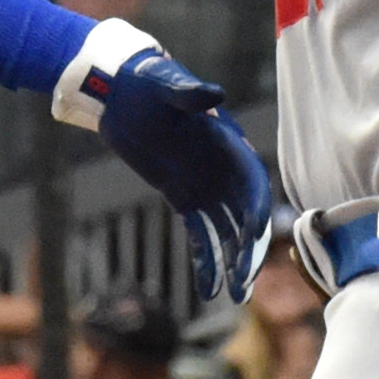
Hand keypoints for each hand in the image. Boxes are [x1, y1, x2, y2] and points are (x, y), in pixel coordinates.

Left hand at [92, 40, 272, 301]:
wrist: (122, 90)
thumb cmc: (148, 81)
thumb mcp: (166, 85)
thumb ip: (190, 94)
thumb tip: (214, 94)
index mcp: (229, 145)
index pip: (253, 184)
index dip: (256, 211)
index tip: (253, 237)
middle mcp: (224, 171)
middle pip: (245, 218)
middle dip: (248, 250)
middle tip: (243, 284)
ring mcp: (206, 187)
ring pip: (226, 233)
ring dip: (232, 264)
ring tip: (234, 297)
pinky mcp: (183, 197)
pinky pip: (200, 234)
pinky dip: (205, 261)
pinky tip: (208, 290)